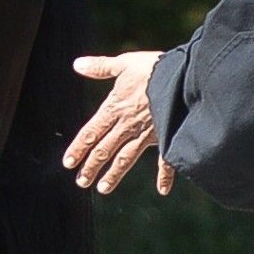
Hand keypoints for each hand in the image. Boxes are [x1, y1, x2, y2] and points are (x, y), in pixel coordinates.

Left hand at [64, 51, 173, 196]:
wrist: (185, 78)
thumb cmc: (154, 68)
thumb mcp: (124, 63)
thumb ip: (100, 67)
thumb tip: (77, 64)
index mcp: (115, 108)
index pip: (91, 132)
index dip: (78, 148)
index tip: (68, 163)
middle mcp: (128, 126)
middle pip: (104, 150)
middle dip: (91, 166)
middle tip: (81, 182)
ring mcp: (147, 134)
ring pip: (126, 158)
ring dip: (114, 174)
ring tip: (102, 189)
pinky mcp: (167, 137)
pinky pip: (166, 161)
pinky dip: (165, 176)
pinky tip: (163, 190)